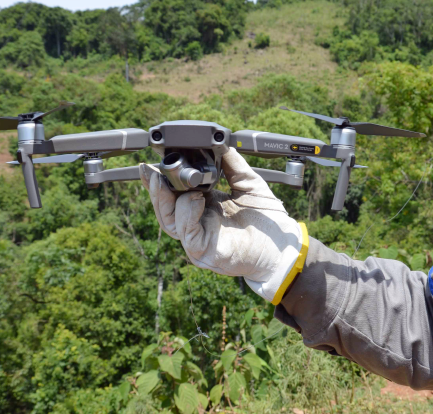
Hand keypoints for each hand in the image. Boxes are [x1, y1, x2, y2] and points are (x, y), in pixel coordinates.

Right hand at [139, 148, 307, 303]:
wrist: (283, 247)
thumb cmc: (266, 220)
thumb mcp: (247, 183)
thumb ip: (231, 164)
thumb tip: (218, 142)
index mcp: (203, 207)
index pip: (173, 194)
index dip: (160, 180)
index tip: (150, 164)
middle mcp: (197, 224)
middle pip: (165, 208)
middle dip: (154, 189)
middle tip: (151, 171)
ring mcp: (198, 240)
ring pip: (170, 221)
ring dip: (166, 200)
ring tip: (174, 182)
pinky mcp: (204, 252)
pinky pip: (187, 234)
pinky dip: (187, 214)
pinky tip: (195, 199)